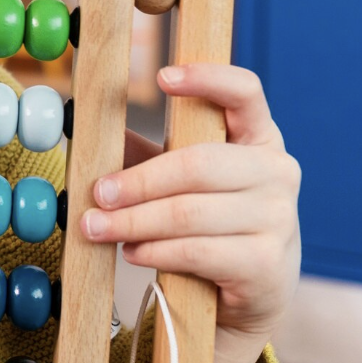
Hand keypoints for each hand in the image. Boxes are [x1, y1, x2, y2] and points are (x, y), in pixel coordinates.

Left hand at [81, 64, 300, 362]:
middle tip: (96, 194)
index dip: (207, 79)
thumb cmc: (212, 218)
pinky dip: (155, 252)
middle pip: (197, 164)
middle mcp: (277, 171)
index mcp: (258, 136)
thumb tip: (83, 124)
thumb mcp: (182, 178)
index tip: (161, 76)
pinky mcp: (266, 263)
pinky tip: (131, 252)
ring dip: (132, 222)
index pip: (244, 93)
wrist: (258, 286)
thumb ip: (143, 152)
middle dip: (137, 181)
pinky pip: (196, 252)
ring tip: (96, 227)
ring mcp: (278, 219)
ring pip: (189, 214)